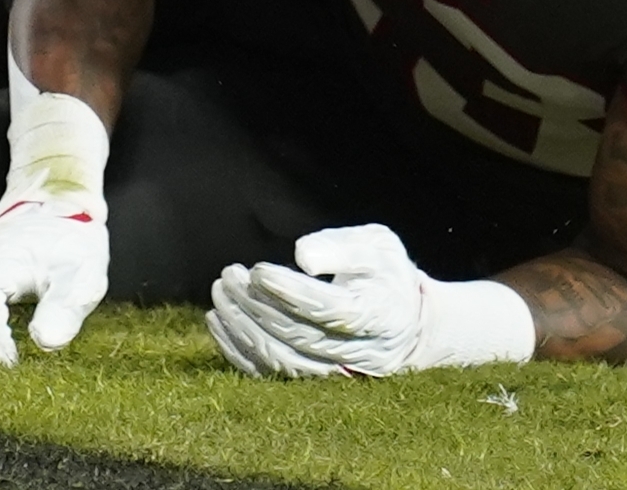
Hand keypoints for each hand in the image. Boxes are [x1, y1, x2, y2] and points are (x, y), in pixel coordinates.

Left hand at [204, 225, 534, 379]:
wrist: (408, 324)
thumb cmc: (386, 275)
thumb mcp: (377, 246)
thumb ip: (341, 247)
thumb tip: (300, 255)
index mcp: (375, 314)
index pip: (325, 309)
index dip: (288, 293)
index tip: (258, 269)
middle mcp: (354, 351)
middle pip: (296, 335)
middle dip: (256, 306)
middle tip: (229, 276)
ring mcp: (332, 373)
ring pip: (279, 359)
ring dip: (242, 327)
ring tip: (221, 293)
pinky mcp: (310, 381)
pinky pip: (268, 374)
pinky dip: (237, 350)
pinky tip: (219, 321)